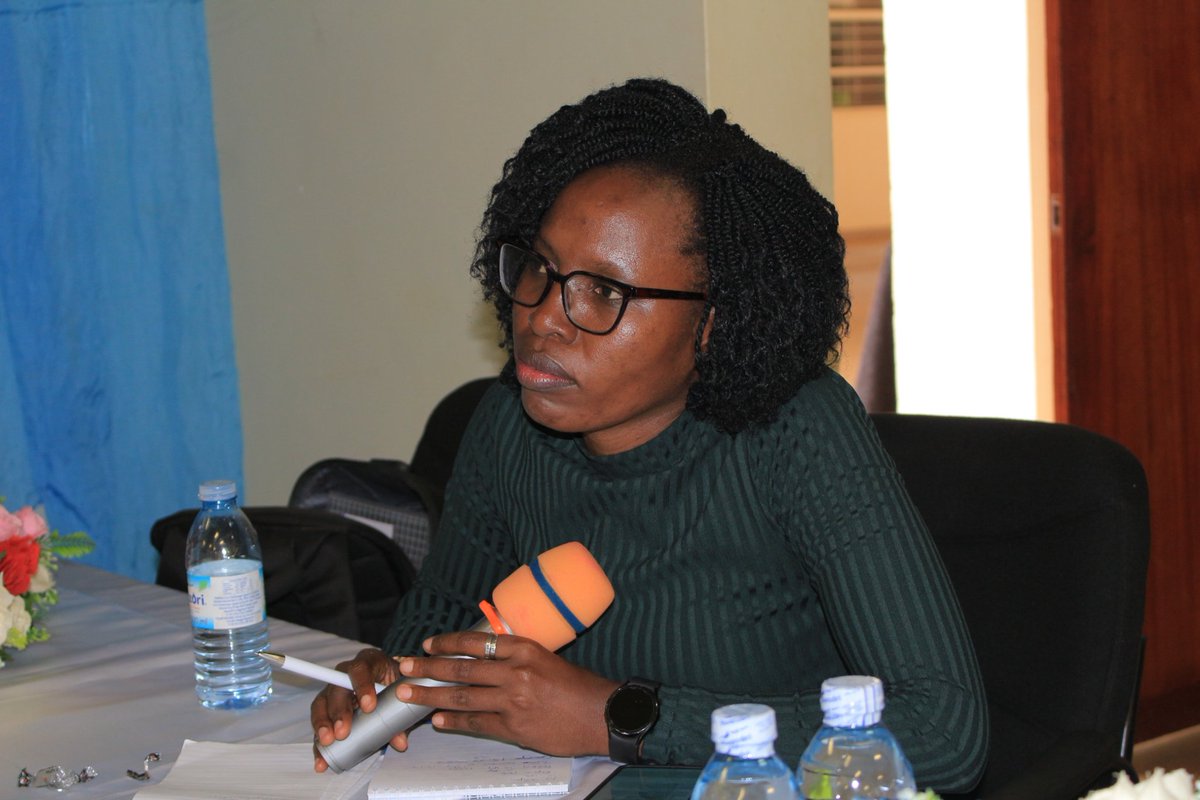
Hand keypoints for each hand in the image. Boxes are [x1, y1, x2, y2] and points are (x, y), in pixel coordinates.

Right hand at [310, 647, 406, 771]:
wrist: (391, 680)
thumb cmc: (396, 682)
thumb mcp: (403, 692)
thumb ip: (402, 716)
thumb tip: (400, 742)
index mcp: (368, 662)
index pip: (361, 669)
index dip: (363, 686)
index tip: (369, 706)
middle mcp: (346, 674)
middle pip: (337, 688)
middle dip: (339, 711)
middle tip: (343, 731)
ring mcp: (333, 690)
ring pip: (322, 704)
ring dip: (323, 724)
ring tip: (327, 742)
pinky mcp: (327, 709)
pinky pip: (319, 723)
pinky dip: (319, 743)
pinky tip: (321, 758)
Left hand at [396, 630, 620, 756]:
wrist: (602, 715)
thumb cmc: (579, 686)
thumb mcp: (548, 658)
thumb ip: (517, 657)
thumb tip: (485, 658)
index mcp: (525, 649)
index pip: (477, 641)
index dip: (448, 643)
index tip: (428, 644)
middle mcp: (516, 672)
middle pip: (462, 669)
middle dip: (428, 668)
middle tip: (404, 667)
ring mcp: (513, 702)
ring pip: (462, 697)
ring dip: (431, 695)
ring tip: (408, 694)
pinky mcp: (514, 728)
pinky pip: (477, 723)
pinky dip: (454, 720)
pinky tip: (438, 719)